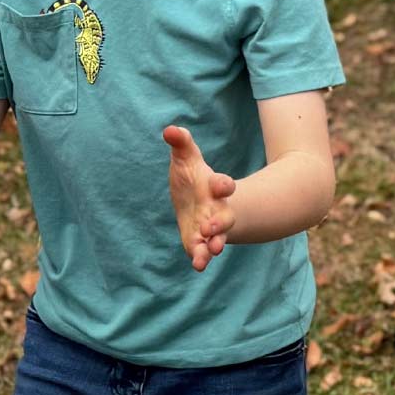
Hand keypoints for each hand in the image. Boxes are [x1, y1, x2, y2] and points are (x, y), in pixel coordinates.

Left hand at [163, 124, 236, 271]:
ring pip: (217, 238)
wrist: (197, 201)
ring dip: (215, 245)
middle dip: (220, 224)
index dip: (224, 185)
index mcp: (214, 187)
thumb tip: (169, 130)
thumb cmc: (193, 177)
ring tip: (211, 253)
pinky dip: (201, 258)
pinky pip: (202, 251)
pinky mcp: (199, 241)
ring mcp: (209, 228)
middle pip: (225, 217)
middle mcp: (216, 209)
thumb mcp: (185, 158)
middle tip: (210, 229)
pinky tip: (198, 265)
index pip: (223, 185)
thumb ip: (181, 143)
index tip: (223, 185)